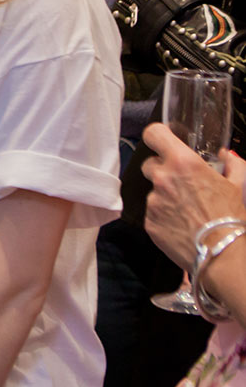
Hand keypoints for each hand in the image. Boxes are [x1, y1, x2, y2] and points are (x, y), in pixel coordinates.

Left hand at [142, 122, 245, 270]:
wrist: (222, 252)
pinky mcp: (148, 221)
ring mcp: (153, 200)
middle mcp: (162, 178)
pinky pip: (152, 212)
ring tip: (186, 210)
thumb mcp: (237, 185)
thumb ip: (231, 164)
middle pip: (149, 164)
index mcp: (182, 163)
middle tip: (181, 183)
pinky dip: (163, 215)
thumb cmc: (230, 218)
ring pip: (152, 190)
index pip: (154, 134)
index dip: (157, 136)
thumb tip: (226, 155)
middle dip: (162, 170)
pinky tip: (181, 223)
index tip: (162, 141)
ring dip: (164, 196)